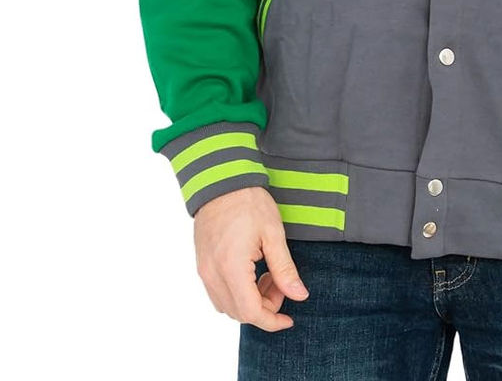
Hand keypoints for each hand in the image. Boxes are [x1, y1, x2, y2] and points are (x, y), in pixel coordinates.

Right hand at [194, 186, 307, 330]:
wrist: (221, 181)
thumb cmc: (248, 202)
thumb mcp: (273, 234)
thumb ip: (285, 269)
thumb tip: (299, 295)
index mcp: (231, 268)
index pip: (250, 312)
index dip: (272, 321)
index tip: (289, 318)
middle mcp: (212, 275)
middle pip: (239, 312)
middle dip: (265, 306)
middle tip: (281, 282)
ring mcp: (204, 271)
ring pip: (228, 305)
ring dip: (251, 300)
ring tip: (268, 275)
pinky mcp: (202, 264)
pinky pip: (219, 292)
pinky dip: (238, 292)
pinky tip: (253, 271)